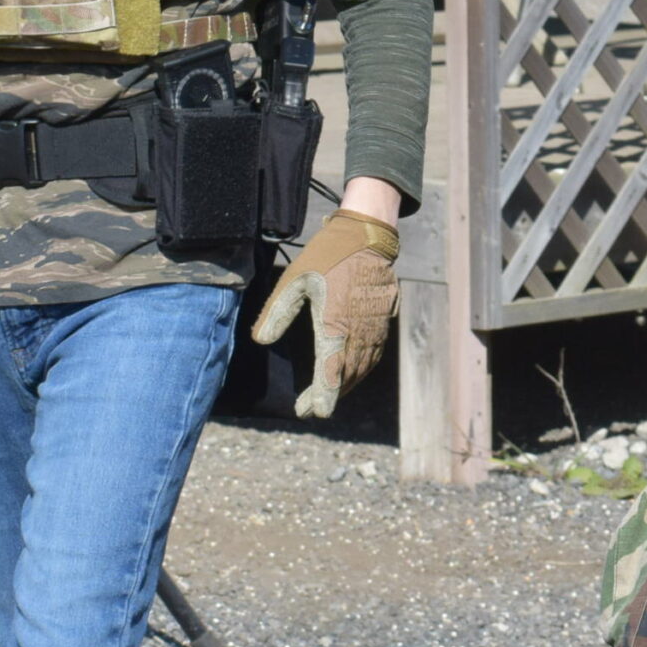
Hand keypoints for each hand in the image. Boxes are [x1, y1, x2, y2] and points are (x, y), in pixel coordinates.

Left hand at [253, 208, 399, 418]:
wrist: (368, 233)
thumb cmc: (327, 255)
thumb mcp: (294, 279)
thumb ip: (277, 312)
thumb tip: (262, 341)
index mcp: (335, 322)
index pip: (331, 368)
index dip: (324, 394)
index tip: (316, 413)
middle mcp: (359, 328)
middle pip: (347, 372)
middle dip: (329, 394)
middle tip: (310, 410)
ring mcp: (376, 324)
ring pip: (363, 364)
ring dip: (346, 383)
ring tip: (328, 395)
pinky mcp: (385, 317)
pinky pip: (375, 351)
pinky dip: (363, 366)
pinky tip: (352, 371)